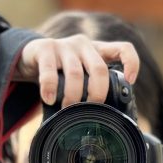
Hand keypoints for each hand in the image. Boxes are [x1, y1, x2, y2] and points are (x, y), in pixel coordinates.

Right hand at [16, 35, 139, 105]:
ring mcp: (64, 45)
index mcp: (98, 50)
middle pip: (99, 69)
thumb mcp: (81, 73)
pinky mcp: (45, 49)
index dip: (131, 62)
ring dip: (73, 96)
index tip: (130, 80)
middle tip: (90, 108)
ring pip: (75, 73)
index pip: (123, 48)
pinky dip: (51, 88)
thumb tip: (106, 117)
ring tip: (67, 108)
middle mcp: (84, 45)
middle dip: (97, 93)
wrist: (30, 56)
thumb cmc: (61, 70)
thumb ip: (93, 84)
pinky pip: (50, 71)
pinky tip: (50, 99)